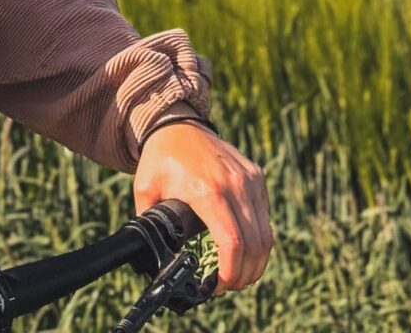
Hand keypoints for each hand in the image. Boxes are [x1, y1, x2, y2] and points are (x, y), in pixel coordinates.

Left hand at [133, 121, 271, 296]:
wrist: (177, 123)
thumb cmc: (161, 158)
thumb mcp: (145, 190)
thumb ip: (149, 223)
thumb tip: (148, 255)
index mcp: (208, 190)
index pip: (232, 243)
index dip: (229, 272)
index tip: (217, 286)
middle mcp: (235, 184)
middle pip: (254, 246)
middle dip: (243, 275)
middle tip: (226, 286)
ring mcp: (249, 180)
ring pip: (265, 236)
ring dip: (255, 263)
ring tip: (237, 275)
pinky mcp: (256, 177)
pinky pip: (264, 218)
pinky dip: (258, 241)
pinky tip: (243, 251)